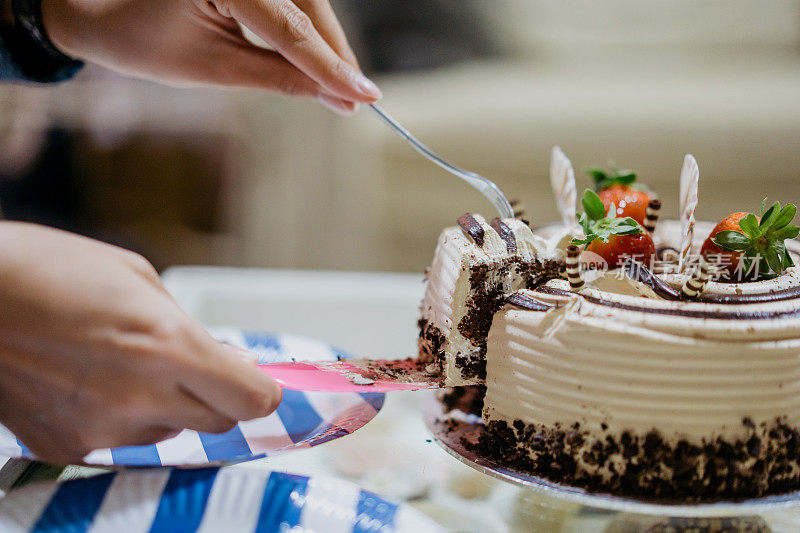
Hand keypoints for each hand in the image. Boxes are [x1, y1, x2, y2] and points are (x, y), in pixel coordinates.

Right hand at [0, 222, 281, 463]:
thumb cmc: (45, 269)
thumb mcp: (137, 278)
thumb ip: (189, 327)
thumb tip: (226, 360)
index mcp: (167, 345)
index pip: (252, 400)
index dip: (262, 391)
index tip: (259, 382)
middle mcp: (140, 396)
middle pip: (220, 422)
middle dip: (218, 395)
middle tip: (192, 364)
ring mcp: (101, 429)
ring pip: (171, 431)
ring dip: (167, 405)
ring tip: (124, 363)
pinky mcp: (65, 447)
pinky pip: (121, 441)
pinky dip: (121, 416)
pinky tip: (89, 380)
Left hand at [40, 0, 379, 113]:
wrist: (104, 14)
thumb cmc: (145, 42)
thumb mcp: (215, 69)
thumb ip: (279, 78)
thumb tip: (334, 96)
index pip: (290, 29)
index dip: (331, 67)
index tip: (364, 96)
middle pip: (307, 8)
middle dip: (334, 55)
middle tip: (356, 99)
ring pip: (306, 3)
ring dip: (325, 44)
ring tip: (342, 87)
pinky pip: (292, 0)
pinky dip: (307, 31)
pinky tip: (320, 60)